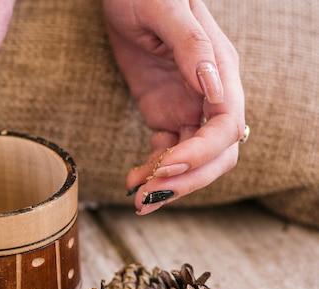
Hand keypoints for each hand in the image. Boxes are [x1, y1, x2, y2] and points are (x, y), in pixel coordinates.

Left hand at [103, 0, 245, 214]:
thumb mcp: (165, 9)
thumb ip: (193, 46)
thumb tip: (214, 87)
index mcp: (220, 71)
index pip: (226, 127)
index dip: (201, 153)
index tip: (166, 165)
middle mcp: (208, 95)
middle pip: (215, 154)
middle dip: (184, 181)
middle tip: (147, 199)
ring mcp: (186, 107)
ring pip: (191, 161)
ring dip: (166, 184)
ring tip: (136, 200)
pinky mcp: (164, 112)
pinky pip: (166, 151)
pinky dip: (151, 170)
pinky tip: (131, 180)